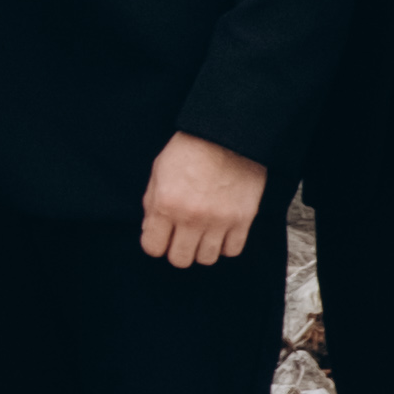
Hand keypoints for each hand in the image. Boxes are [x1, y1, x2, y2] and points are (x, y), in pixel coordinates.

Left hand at [137, 131, 266, 267]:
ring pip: (206, 259)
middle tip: (182, 235)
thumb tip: (150, 231)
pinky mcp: (243, 219)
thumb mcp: (159, 171)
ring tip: (203, 232)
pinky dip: (225, 245)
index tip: (162, 236)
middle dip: (178, 249)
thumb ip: (152, 204)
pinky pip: (232, 250)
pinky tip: (221, 230)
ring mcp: (219, 220)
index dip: (155, 243)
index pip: (153, 248)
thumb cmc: (190, 149)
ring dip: (202, 248)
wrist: (227, 133)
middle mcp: (192, 217)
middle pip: (180, 259)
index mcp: (167, 204)